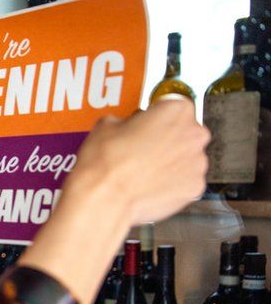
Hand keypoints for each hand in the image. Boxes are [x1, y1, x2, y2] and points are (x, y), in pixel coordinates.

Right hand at [66, 98, 209, 225]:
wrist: (105, 199)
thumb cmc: (106, 164)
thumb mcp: (106, 125)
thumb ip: (127, 121)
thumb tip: (126, 127)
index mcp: (175, 110)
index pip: (173, 105)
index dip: (157, 115)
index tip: (148, 122)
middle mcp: (193, 134)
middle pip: (185, 131)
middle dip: (167, 139)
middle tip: (142, 149)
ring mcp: (197, 163)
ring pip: (186, 158)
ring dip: (170, 161)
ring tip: (144, 170)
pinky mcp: (194, 188)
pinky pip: (185, 181)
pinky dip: (172, 183)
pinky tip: (150, 185)